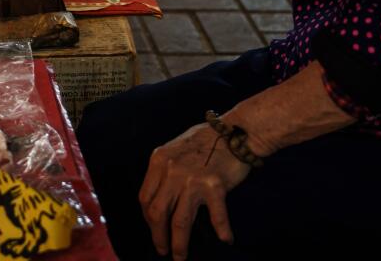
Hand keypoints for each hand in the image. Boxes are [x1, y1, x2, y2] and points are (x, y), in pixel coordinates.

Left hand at [139, 123, 251, 260]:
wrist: (235, 131)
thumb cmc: (206, 140)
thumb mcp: (175, 149)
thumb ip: (165, 170)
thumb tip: (161, 198)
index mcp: (159, 161)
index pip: (145, 197)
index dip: (147, 218)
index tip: (153, 228)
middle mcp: (172, 171)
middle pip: (157, 212)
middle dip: (157, 236)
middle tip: (162, 250)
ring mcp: (192, 179)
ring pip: (180, 221)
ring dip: (178, 243)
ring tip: (179, 256)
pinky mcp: (215, 186)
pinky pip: (216, 216)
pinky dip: (221, 230)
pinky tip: (225, 239)